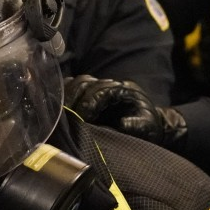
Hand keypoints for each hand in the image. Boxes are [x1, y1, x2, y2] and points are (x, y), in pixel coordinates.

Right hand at [64, 75, 186, 147]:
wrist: (148, 126)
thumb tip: (122, 123)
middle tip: (69, 118)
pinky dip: (65, 96)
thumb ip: (137, 125)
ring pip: (77, 83)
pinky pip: (73, 88)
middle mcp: (110, 85)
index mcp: (125, 90)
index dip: (90, 104)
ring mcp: (99, 88)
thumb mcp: (148, 127)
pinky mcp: (90, 94)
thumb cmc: (148, 127)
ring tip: (63, 115)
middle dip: (75, 99)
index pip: (102, 90)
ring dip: (68, 97)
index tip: (82, 120)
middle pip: (86, 82)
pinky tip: (61, 110)